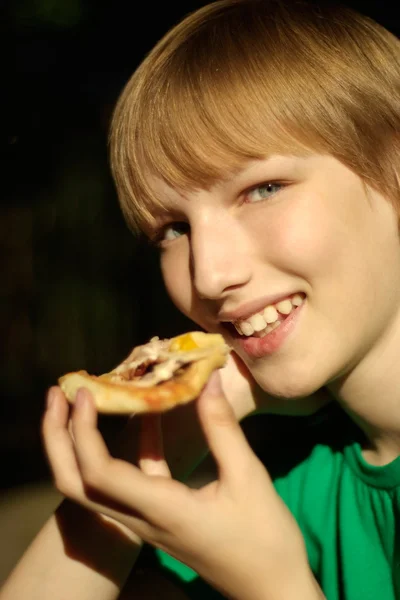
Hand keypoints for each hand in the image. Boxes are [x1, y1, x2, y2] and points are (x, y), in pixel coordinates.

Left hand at [43, 376, 320, 599]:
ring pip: (94, 483)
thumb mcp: (248, 477)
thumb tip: (207, 380)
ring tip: (84, 400)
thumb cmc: (264, 539)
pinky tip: (147, 418)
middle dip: (57, 437)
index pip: (98, 473)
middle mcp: (141, 518)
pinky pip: (131, 480)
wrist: (270, 588)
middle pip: (74, 483)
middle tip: (58, 394)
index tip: (88, 392)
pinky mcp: (160, 516)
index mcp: (159, 510)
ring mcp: (146, 519)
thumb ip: (223, 428)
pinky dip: (131, 447)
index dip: (84, 431)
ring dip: (81, 442)